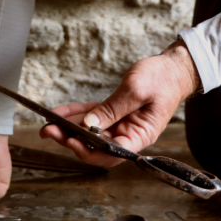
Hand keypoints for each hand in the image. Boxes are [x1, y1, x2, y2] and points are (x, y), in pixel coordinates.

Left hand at [40, 40, 199, 165]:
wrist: (173, 67)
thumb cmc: (162, 79)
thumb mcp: (136, 91)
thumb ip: (112, 109)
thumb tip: (88, 125)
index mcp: (140, 135)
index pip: (112, 153)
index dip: (90, 152)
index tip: (72, 141)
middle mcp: (129, 134)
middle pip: (96, 145)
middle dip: (71, 140)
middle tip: (49, 131)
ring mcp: (120, 124)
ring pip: (90, 132)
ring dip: (69, 128)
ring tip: (47, 124)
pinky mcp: (114, 112)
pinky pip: (92, 116)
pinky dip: (76, 114)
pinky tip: (59, 112)